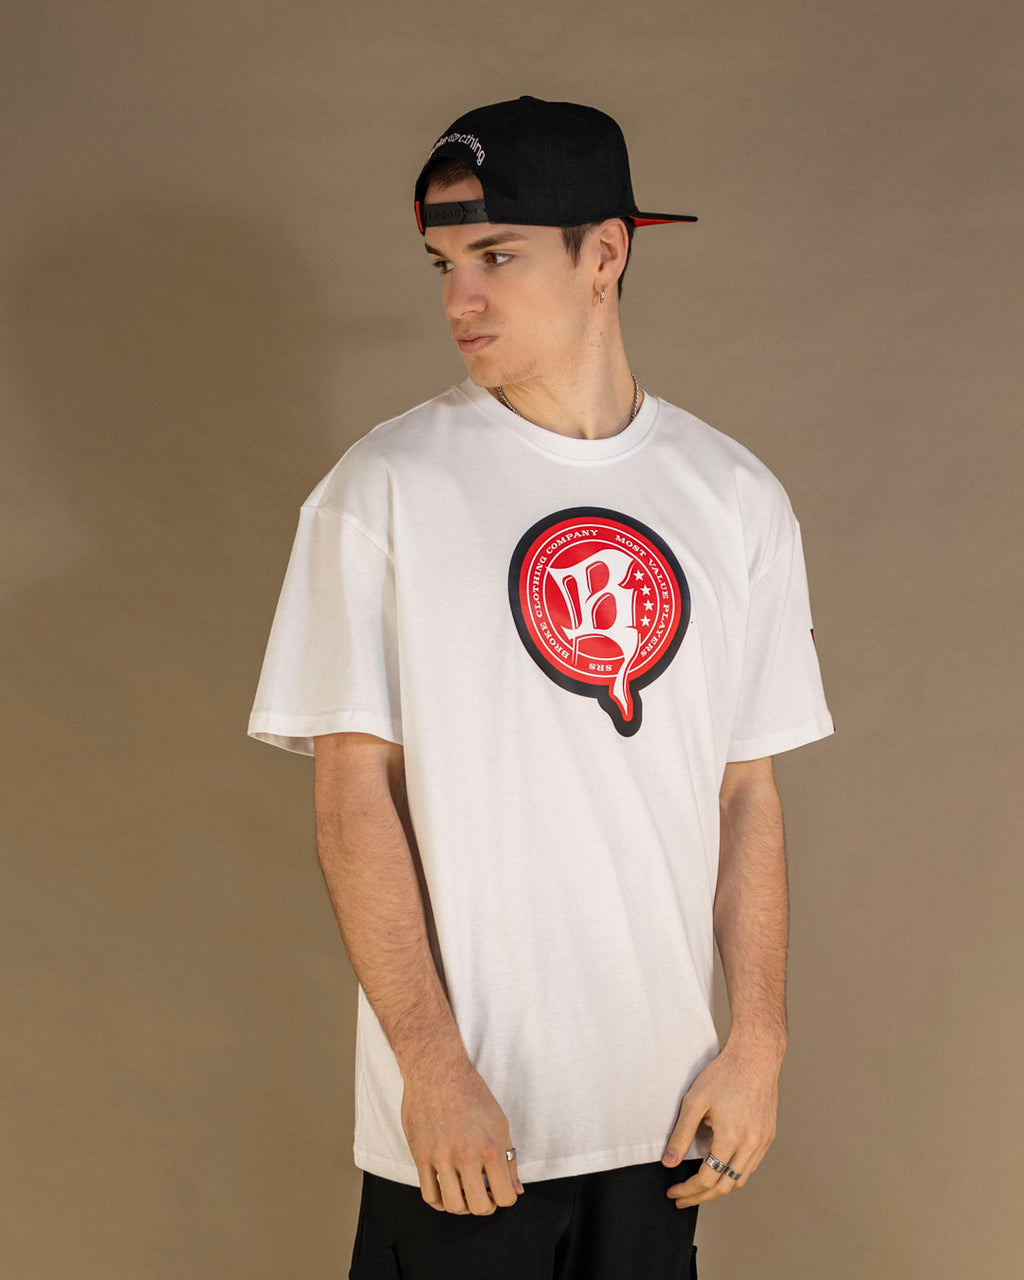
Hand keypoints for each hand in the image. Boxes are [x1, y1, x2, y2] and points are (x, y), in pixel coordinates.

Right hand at [400, 1053, 525, 1214]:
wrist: (437, 1070)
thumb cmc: (471, 1093)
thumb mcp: (499, 1122)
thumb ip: (509, 1158)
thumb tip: (516, 1189)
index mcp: (491, 1148)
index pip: (505, 1197)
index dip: (505, 1198)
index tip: (500, 1191)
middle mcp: (466, 1156)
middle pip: (479, 1207)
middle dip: (485, 1206)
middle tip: (483, 1195)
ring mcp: (441, 1157)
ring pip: (453, 1206)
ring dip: (462, 1206)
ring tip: (464, 1194)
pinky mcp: (421, 1156)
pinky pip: (429, 1195)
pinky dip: (440, 1202)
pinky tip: (446, 1193)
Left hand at [660, 1040, 781, 1207]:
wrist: (756, 1056)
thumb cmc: (724, 1073)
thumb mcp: (695, 1101)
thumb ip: (682, 1134)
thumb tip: (669, 1162)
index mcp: (732, 1137)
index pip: (708, 1178)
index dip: (689, 1189)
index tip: (673, 1191)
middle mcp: (751, 1144)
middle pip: (725, 1186)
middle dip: (701, 1196)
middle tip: (682, 1198)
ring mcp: (762, 1142)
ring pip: (740, 1179)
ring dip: (718, 1187)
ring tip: (698, 1188)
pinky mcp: (768, 1136)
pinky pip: (750, 1166)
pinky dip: (733, 1173)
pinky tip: (719, 1168)